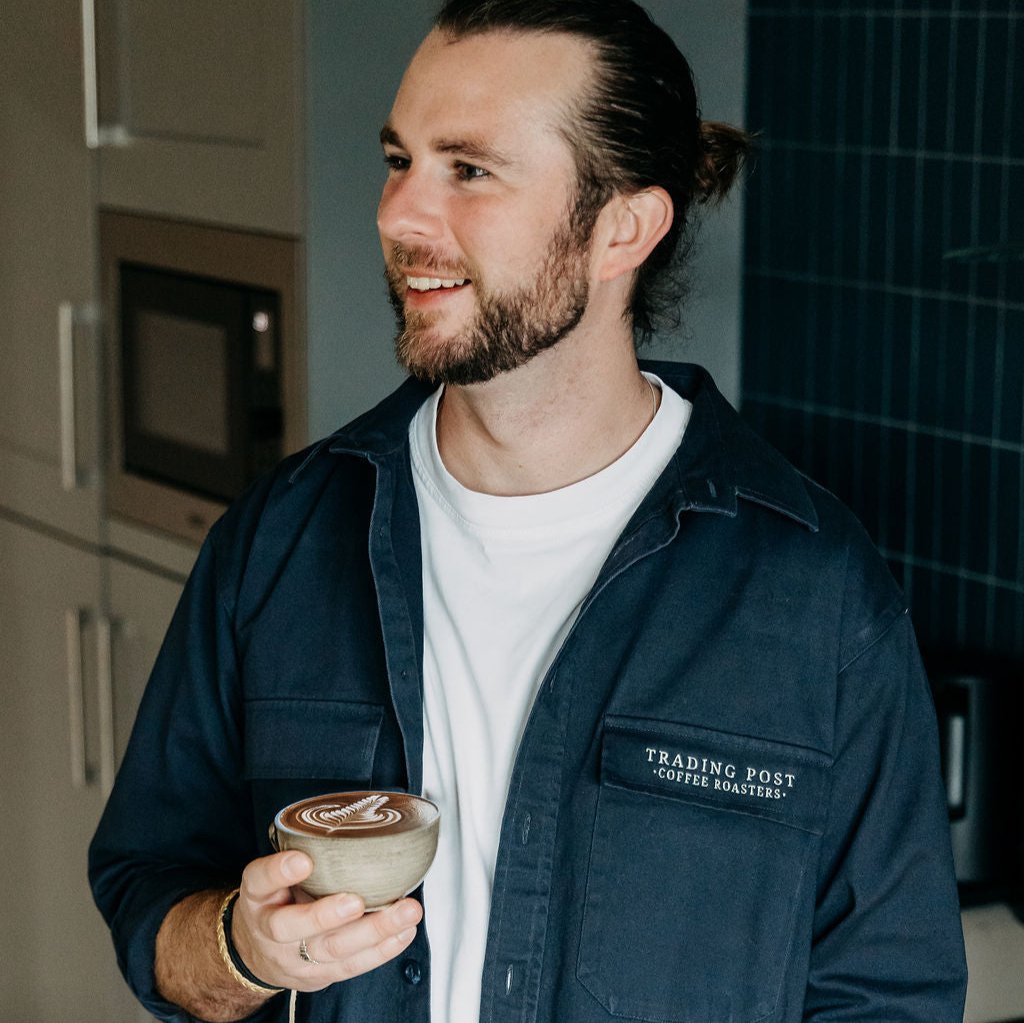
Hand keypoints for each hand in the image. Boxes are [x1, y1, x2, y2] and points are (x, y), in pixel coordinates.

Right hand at [231, 850, 422, 991]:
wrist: (258, 952)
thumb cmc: (276, 901)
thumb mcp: (273, 875)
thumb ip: (300, 855)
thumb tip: (350, 828)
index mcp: (257, 896)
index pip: (261, 880)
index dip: (280, 871)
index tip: (302, 859)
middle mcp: (270, 932)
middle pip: (295, 928)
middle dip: (328, 915)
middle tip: (356, 901)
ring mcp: (295, 959)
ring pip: (333, 950)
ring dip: (374, 931)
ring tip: (405, 912)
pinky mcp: (319, 976)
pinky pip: (351, 966)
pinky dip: (382, 949)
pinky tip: (404, 932)